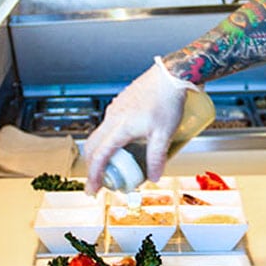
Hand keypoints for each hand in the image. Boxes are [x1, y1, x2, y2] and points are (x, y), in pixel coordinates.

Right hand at [84, 62, 187, 193]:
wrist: (172, 75)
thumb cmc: (169, 101)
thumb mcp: (165, 134)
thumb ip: (157, 157)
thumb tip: (154, 177)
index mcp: (120, 128)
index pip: (99, 157)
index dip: (94, 176)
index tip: (93, 190)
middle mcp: (113, 117)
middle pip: (93, 146)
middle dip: (92, 166)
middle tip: (99, 180)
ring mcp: (116, 108)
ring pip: (99, 134)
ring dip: (100, 151)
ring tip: (112, 163)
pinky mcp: (122, 102)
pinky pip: (108, 124)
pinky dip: (108, 138)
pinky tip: (124, 141)